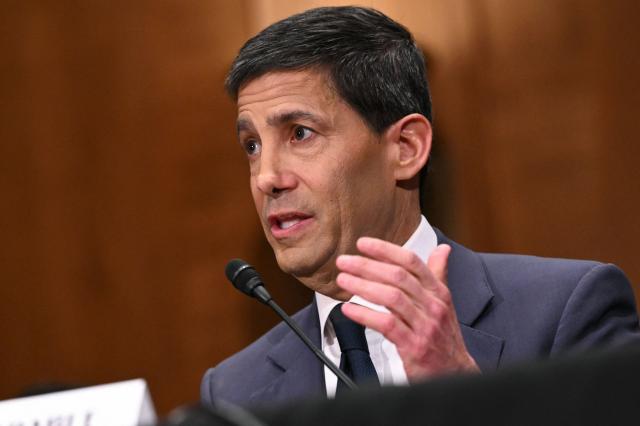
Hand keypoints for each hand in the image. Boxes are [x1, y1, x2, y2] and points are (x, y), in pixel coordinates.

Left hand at [335, 237, 478, 380]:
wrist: (455, 372)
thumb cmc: (444, 336)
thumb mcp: (445, 302)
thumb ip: (438, 274)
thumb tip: (442, 249)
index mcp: (438, 292)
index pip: (411, 262)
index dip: (386, 250)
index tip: (363, 244)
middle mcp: (432, 305)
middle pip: (397, 277)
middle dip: (367, 266)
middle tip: (345, 261)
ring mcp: (424, 326)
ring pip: (391, 298)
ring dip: (362, 286)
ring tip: (343, 280)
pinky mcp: (413, 346)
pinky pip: (386, 324)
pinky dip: (364, 315)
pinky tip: (349, 309)